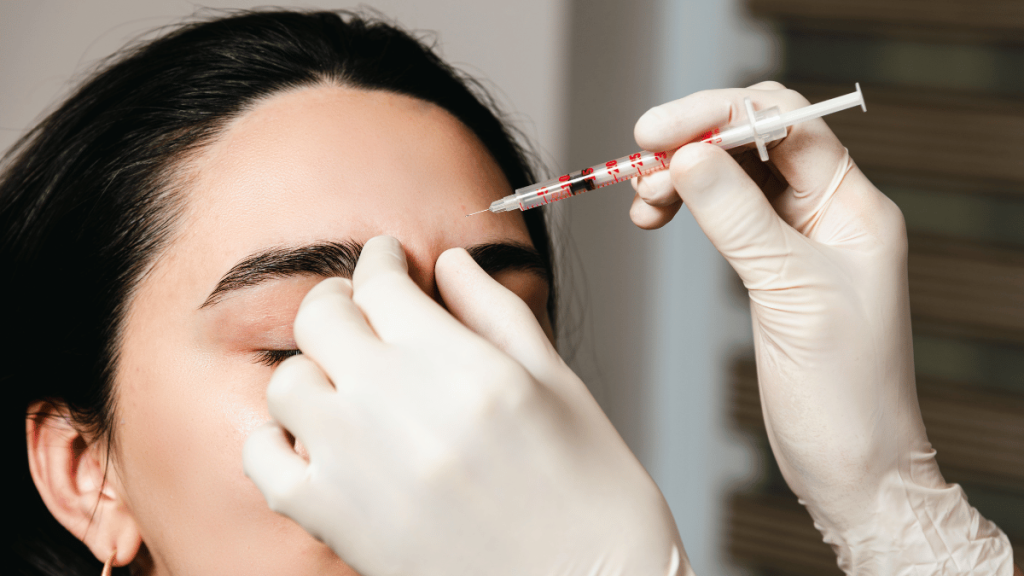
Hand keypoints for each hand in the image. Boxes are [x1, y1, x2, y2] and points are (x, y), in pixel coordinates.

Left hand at [243, 235, 692, 575]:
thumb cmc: (591, 492)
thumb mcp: (558, 385)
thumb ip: (496, 311)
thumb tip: (450, 262)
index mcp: (462, 367)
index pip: (382, 282)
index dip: (380, 260)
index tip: (387, 260)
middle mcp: (399, 407)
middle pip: (321, 319)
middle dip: (337, 298)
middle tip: (358, 305)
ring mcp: (358, 467)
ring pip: (287, 382)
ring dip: (312, 367)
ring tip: (343, 377)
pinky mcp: (336, 523)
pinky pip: (264, 462)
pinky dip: (276, 439)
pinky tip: (314, 438)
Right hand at [631, 83, 1014, 574]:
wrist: (853, 466)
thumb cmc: (845, 391)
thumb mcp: (791, 294)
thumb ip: (738, 219)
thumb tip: (688, 156)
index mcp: (852, 206)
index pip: (783, 123)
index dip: (717, 116)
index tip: (655, 133)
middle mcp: (827, 212)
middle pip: (754, 141)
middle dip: (693, 142)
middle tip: (637, 166)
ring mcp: (797, 239)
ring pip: (731, 177)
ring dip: (681, 176)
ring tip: (642, 202)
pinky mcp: (770, 268)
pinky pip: (723, 214)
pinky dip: (686, 207)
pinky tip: (656, 219)